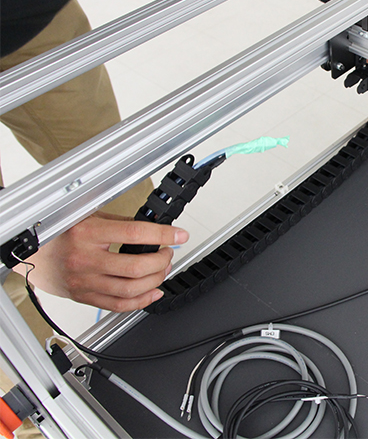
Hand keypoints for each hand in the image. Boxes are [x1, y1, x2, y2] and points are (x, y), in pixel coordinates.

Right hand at [17, 212, 188, 311]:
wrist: (32, 255)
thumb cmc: (61, 233)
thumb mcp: (91, 217)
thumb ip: (121, 223)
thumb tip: (154, 226)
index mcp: (87, 233)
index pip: (134, 234)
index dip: (163, 235)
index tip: (179, 235)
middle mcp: (85, 259)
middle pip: (135, 267)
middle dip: (162, 261)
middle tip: (168, 253)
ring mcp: (84, 281)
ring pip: (130, 290)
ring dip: (155, 281)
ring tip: (162, 270)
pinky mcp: (84, 297)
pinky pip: (118, 306)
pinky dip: (141, 302)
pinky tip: (153, 293)